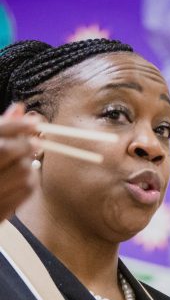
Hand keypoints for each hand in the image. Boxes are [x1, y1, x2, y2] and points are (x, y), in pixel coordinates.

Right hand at [0, 103, 37, 220]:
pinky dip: (31, 182)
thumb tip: (21, 108)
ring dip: (29, 165)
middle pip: (4, 150)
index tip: (35, 122)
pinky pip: (26, 191)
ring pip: (20, 172)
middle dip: (24, 144)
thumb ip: (0, 128)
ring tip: (26, 163)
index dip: (17, 125)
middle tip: (36, 142)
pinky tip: (25, 178)